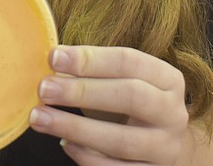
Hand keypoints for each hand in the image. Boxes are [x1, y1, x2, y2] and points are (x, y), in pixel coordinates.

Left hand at [29, 45, 188, 164]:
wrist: (162, 143)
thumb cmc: (128, 101)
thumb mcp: (118, 80)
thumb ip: (90, 70)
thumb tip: (52, 62)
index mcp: (167, 79)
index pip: (128, 61)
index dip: (89, 59)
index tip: (53, 57)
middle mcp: (172, 113)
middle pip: (130, 97)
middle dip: (82, 92)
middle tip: (44, 88)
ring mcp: (166, 149)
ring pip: (121, 140)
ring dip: (75, 128)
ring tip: (40, 118)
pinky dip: (88, 158)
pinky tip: (64, 143)